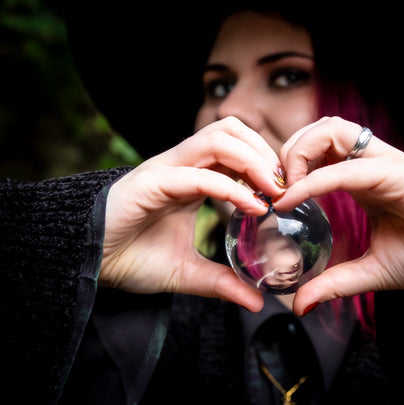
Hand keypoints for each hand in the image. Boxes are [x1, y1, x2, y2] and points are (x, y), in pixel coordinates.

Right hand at [100, 117, 284, 311]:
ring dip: (252, 159)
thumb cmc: (132, 259)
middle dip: (264, 151)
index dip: (266, 161)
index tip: (288, 191)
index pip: (236, 147)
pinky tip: (253, 206)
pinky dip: (230, 187)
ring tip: (274, 190)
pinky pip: (197, 175)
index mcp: (192, 176)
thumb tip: (258, 301)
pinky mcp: (151, 183)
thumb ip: (222, 282)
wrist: (88, 264)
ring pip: (216, 138)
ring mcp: (166, 169)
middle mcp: (181, 165)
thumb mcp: (188, 271)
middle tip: (285, 185)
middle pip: (230, 130)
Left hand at [273, 117, 403, 314]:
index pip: (319, 150)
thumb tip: (300, 305)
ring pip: (332, 130)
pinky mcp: (394, 172)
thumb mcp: (370, 271)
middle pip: (320, 129)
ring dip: (300, 153)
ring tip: (285, 188)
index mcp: (362, 179)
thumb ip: (334, 283)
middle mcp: (369, 163)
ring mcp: (382, 163)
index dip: (289, 166)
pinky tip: (291, 198)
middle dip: (289, 150)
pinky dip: (313, 178)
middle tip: (274, 187)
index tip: (268, 196)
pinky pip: (346, 166)